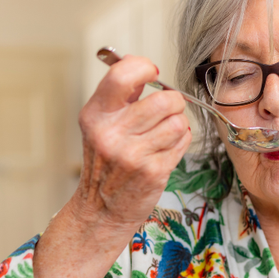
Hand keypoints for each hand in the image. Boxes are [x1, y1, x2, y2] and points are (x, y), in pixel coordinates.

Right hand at [34, 56, 190, 277]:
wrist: (101, 210)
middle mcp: (111, 133)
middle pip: (165, 99)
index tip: (151, 74)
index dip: (144, 67)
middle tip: (167, 111)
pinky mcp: (153, 172)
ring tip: (165, 135)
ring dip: (178, 125)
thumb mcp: (101, 126)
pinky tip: (166, 151)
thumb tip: (145, 69)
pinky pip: (183, 142)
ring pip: (179, 121)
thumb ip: (120, 98)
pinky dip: (180, 143)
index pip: (123, 74)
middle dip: (173, 103)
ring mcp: (133, 154)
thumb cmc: (106, 165)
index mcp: (96, 115)